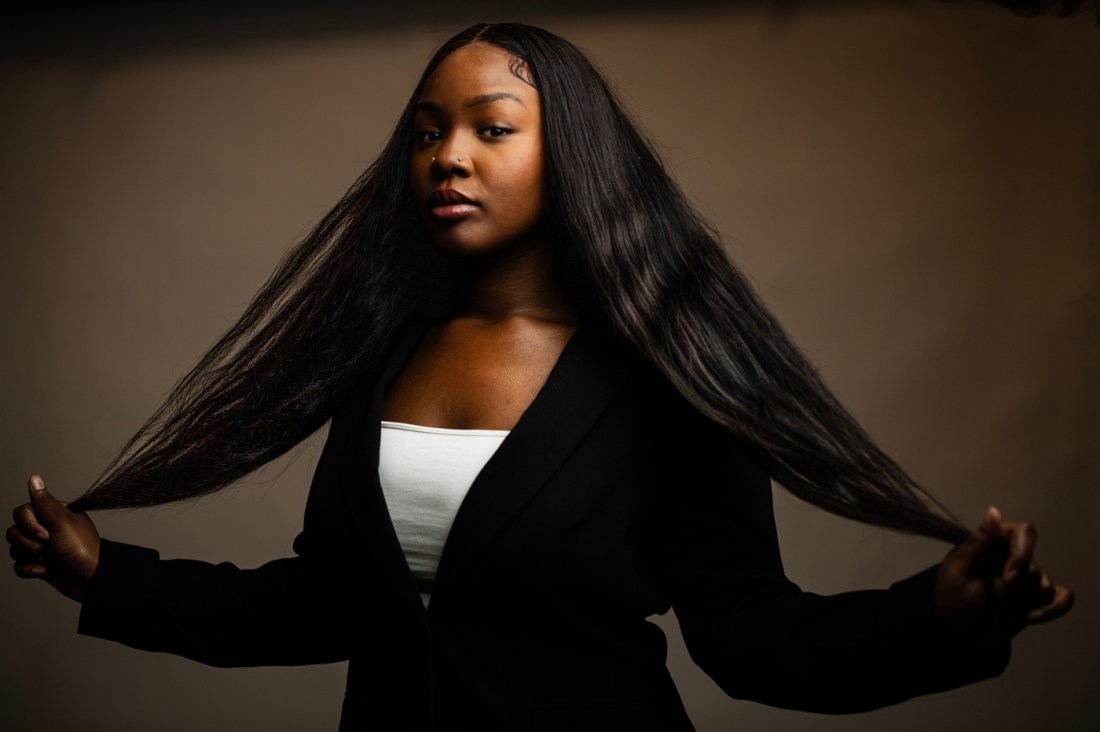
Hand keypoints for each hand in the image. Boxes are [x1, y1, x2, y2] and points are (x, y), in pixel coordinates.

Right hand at [7, 475, 100, 601]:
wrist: (90, 579)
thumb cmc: (81, 549)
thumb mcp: (63, 522)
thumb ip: (44, 502)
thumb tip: (34, 478)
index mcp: (53, 514)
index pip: (22, 512)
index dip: (28, 525)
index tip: (46, 534)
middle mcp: (46, 528)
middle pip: (14, 531)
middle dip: (28, 543)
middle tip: (49, 548)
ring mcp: (41, 547)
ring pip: (14, 548)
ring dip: (30, 557)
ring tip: (49, 560)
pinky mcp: (39, 563)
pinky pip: (18, 565)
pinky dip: (29, 570)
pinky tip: (44, 571)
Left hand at [934, 506, 1072, 647]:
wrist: (958, 631)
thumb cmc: (954, 597)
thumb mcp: (960, 570)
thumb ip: (980, 543)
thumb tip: (993, 510)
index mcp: (994, 543)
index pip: (1023, 533)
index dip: (1022, 553)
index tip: (1009, 576)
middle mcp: (1013, 558)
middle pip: (1033, 563)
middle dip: (1019, 582)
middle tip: (998, 593)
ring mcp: (1027, 580)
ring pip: (1043, 584)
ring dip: (1022, 599)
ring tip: (998, 607)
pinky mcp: (1037, 600)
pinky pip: (1062, 598)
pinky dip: (1054, 608)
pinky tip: (1032, 617)